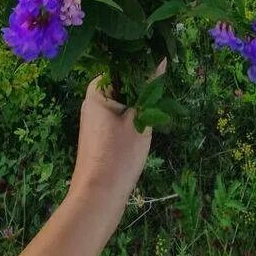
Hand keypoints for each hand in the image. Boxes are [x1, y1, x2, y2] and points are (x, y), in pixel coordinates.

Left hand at [69, 61, 165, 210]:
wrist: (99, 198)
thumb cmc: (118, 155)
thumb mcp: (140, 118)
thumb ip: (150, 87)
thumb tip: (161, 57)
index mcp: (96, 92)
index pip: (122, 66)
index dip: (142, 65)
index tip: (162, 66)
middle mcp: (92, 102)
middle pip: (123, 84)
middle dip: (143, 87)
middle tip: (163, 91)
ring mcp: (95, 119)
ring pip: (124, 102)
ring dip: (140, 104)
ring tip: (158, 106)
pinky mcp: (100, 135)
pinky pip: (120, 116)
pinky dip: (134, 118)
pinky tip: (147, 124)